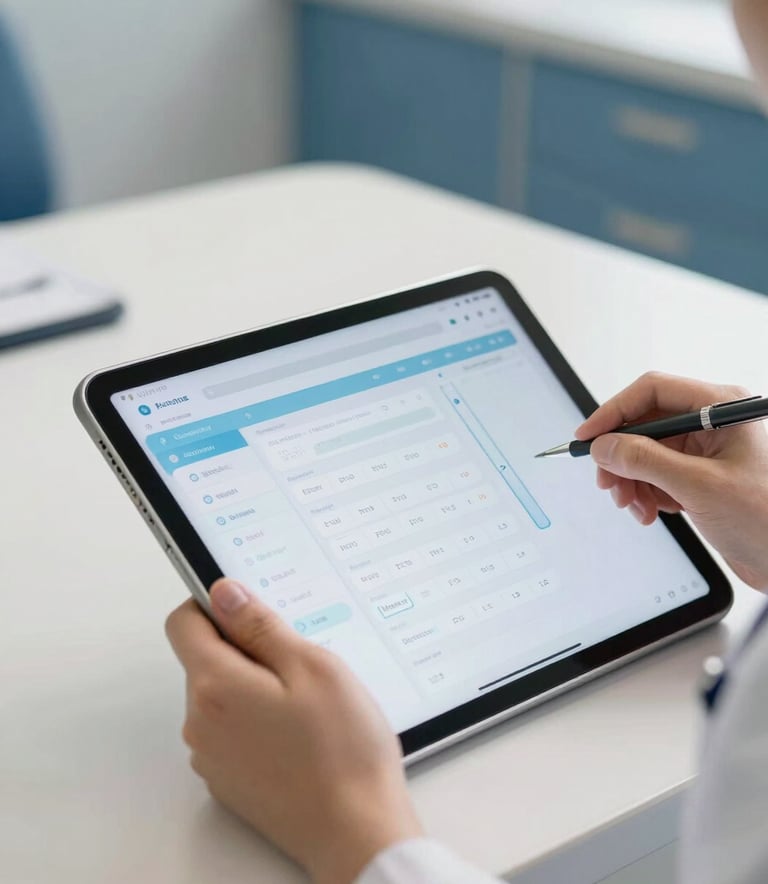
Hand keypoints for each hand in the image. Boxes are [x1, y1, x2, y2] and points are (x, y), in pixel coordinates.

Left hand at [166, 580, 420, 883]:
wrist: (356, 832)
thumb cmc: (342, 751)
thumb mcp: (312, 666)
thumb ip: (260, 626)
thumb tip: (224, 593)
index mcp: (215, 686)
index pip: (183, 622)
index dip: (215, 605)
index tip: (251, 609)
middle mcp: (200, 723)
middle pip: (206, 659)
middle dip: (247, 650)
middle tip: (301, 664)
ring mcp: (211, 756)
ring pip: (222, 695)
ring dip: (255, 687)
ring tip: (307, 705)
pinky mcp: (228, 781)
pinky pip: (232, 731)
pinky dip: (258, 721)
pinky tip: (300, 735)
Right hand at [575, 372, 767, 589]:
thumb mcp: (699, 487)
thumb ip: (645, 461)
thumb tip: (605, 446)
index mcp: (721, 408)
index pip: (652, 392)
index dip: (614, 412)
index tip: (588, 437)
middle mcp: (713, 423)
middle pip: (645, 424)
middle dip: (621, 456)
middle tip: (608, 482)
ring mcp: (706, 450)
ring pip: (646, 452)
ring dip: (631, 480)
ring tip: (634, 506)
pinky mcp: (700, 476)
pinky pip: (657, 474)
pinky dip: (646, 493)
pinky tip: (651, 512)